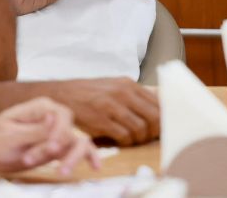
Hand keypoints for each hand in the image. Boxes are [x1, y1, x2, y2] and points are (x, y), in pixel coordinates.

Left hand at [0, 96, 99, 175]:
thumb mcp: (9, 136)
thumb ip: (33, 130)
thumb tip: (52, 118)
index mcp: (42, 107)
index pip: (63, 117)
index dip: (59, 134)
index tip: (51, 149)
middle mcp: (53, 118)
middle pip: (72, 131)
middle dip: (65, 150)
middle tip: (58, 168)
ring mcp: (56, 133)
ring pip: (78, 142)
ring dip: (73, 158)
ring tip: (63, 172)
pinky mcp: (56, 148)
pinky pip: (76, 151)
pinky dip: (87, 157)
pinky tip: (95, 166)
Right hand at [43, 78, 159, 145]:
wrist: (62, 95)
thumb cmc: (90, 93)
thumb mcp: (114, 86)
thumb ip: (134, 95)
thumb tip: (158, 107)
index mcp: (129, 84)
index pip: (158, 102)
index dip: (164, 117)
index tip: (162, 126)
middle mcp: (123, 93)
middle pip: (154, 116)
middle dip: (155, 130)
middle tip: (150, 136)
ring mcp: (112, 106)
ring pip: (140, 128)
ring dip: (140, 138)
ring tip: (135, 139)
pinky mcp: (101, 120)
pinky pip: (124, 135)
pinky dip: (127, 141)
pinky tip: (122, 140)